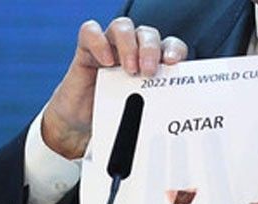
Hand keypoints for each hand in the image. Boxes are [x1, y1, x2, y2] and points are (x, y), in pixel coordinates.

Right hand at [42, 18, 187, 158]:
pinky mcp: (86, 50)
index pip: (170, 45)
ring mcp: (110, 47)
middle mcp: (133, 50)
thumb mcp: (141, 112)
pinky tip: (106, 62)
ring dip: (129, 45)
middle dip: (150, 49)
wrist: (83, 124)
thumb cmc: (117, 116)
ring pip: (122, 26)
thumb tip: (172, 115)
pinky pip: (90, 31)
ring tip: (130, 69)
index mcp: (153, 62)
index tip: (173, 63)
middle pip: (147, 34)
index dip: (174, 49)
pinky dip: (99, 42)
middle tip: (148, 71)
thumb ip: (156, 105)